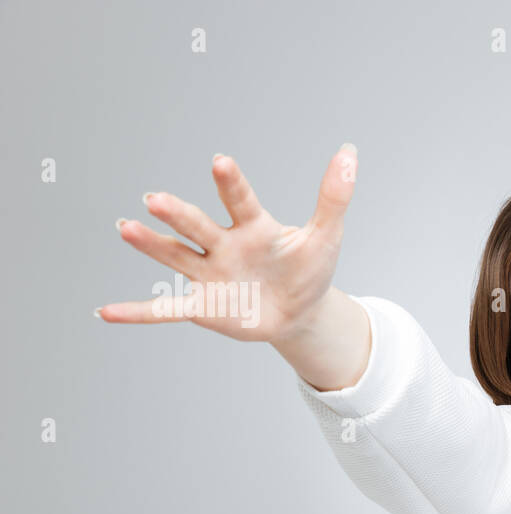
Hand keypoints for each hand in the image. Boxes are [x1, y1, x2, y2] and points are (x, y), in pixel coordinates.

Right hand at [97, 145, 358, 342]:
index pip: (239, 200)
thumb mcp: (326, 236)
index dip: (231, 183)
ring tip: (125, 227)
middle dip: (177, 215)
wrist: (300, 312)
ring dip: (150, 245)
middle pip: (198, 226)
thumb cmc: (309, 269)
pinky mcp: (204, 307)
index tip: (221, 163)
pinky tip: (107, 312)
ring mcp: (209, 275)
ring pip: (176, 257)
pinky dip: (138, 313)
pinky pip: (167, 310)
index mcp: (253, 226)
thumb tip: (350, 151)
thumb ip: (334, 196)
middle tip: (155, 199)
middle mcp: (223, 245)